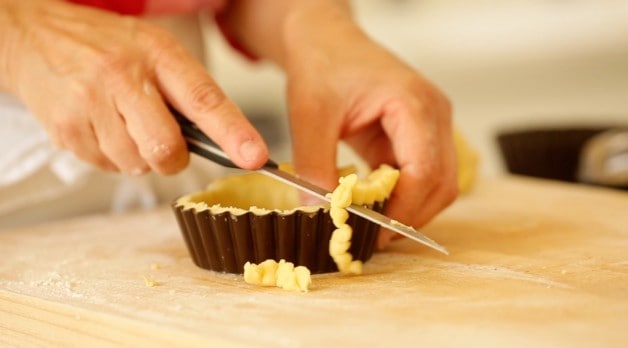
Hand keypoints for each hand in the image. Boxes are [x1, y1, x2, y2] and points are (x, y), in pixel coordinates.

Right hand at [0, 0, 267, 174]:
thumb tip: (224, 142)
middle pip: (166, 149)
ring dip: (138, 155)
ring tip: (121, 120)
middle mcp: (123, 77)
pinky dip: (111, 156)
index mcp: (158, 54)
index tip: (255, 157)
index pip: (204, 99)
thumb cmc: (106, 46)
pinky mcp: (66, 129)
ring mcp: (89, 103)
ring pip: (136, 165)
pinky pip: (106, 167)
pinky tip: (100, 125)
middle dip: (173, 158)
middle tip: (163, 139)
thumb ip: (188, 92)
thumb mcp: (155, 50)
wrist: (34, 37)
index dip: (233, 132)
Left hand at [282, 10, 457, 248]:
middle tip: (371, 240)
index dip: (402, 212)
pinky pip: (421, 177)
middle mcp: (434, 114)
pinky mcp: (419, 135)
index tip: (372, 236)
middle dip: (409, 218)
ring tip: (370, 227)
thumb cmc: (323, 63)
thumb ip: (314, 164)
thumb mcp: (310, 114)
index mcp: (413, 103)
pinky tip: (372, 208)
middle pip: (441, 185)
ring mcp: (432, 125)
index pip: (425, 172)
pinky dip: (401, 198)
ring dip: (408, 211)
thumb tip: (319, 213)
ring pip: (437, 185)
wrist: (327, 40)